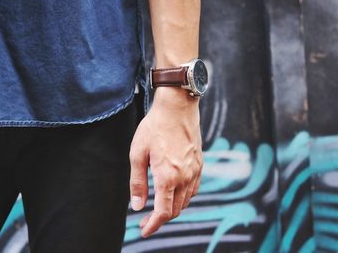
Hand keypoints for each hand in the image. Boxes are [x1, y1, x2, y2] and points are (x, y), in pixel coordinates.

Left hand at [129, 87, 202, 237]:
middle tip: (145, 219)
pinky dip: (183, 198)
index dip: (153, 225)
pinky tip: (173, 193)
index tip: (144, 230)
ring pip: (185, 201)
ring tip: (157, 207)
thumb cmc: (154, 127)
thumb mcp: (137, 153)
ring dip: (171, 209)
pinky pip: (193, 190)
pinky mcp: (199, 164)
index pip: (163, 212)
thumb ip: (137, 182)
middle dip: (160, 219)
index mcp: (168, 176)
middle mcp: (185, 177)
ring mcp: (195, 171)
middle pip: (175, 210)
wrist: (177, 107)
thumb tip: (137, 206)